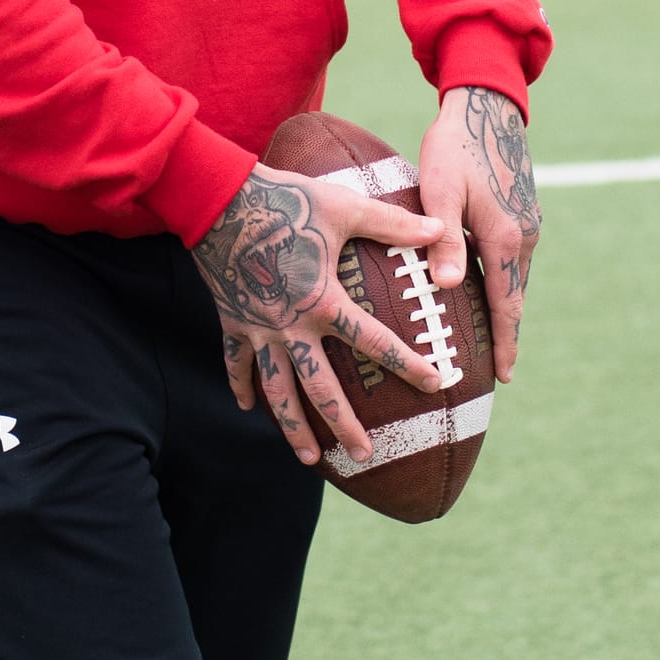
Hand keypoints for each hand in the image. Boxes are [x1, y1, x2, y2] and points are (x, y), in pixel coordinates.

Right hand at [194, 165, 448, 467]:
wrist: (217, 199)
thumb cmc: (286, 199)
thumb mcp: (344, 206)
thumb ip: (393, 224)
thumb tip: (441, 228)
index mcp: (323, 301)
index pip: (375, 341)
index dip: (409, 364)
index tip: (438, 384)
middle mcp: (292, 325)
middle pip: (321, 388)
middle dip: (344, 426)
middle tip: (364, 455)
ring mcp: (259, 329)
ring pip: (277, 391)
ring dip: (293, 428)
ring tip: (310, 459)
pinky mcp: (232, 322)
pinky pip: (236, 364)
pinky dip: (241, 387)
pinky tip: (247, 408)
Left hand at [418, 85, 539, 381]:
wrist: (486, 106)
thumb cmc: (455, 147)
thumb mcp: (440, 191)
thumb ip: (443, 240)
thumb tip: (446, 288)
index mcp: (505, 239)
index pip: (505, 306)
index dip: (504, 343)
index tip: (505, 377)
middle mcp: (524, 236)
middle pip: (515, 298)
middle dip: (507, 334)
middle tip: (499, 371)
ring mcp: (528, 223)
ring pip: (516, 278)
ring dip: (506, 308)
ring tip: (494, 338)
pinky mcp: (523, 212)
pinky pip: (514, 259)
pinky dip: (505, 282)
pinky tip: (489, 289)